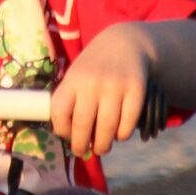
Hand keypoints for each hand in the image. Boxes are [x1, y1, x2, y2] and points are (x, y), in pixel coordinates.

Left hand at [50, 26, 152, 162]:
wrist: (125, 43)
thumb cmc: (95, 66)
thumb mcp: (76, 75)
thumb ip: (71, 99)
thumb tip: (68, 135)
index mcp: (73, 79)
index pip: (59, 112)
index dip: (61, 130)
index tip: (67, 136)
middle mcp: (92, 82)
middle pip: (83, 124)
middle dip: (81, 145)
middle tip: (83, 151)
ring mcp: (115, 86)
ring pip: (107, 128)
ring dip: (103, 144)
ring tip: (102, 147)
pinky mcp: (136, 90)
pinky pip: (128, 123)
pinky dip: (122, 135)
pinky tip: (119, 134)